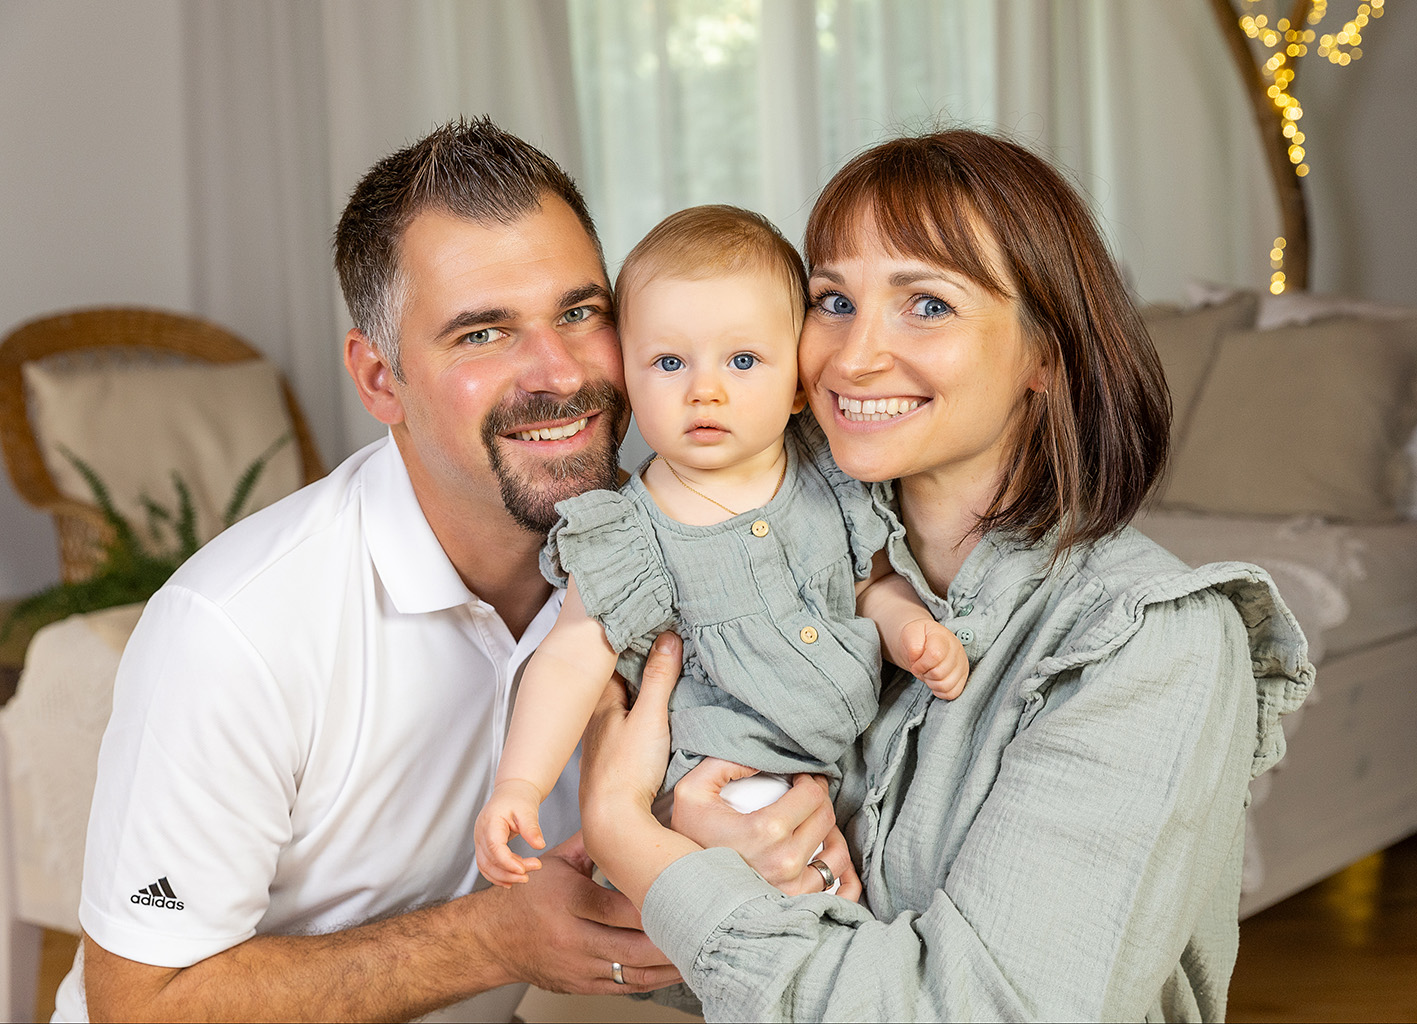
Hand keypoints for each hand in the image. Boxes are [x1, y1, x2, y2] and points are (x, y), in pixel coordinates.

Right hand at [474, 780, 545, 886]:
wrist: (512, 791)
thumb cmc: (519, 798)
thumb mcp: (528, 809)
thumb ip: (531, 828)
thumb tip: (540, 845)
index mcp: (490, 821)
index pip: (494, 847)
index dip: (507, 862)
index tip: (523, 870)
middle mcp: (480, 832)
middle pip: (488, 860)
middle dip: (508, 872)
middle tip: (531, 873)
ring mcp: (479, 840)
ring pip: (485, 866)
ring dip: (503, 876)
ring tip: (525, 878)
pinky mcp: (484, 846)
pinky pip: (486, 865)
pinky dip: (498, 874)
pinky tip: (512, 879)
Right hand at [482, 832, 681, 992]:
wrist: (492, 939)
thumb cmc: (527, 897)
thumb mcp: (557, 861)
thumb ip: (594, 842)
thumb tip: (630, 816)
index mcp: (567, 900)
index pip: (616, 907)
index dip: (652, 905)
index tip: (682, 896)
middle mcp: (571, 937)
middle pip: (630, 945)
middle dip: (669, 939)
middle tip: (703, 926)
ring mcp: (577, 966)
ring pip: (631, 972)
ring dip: (667, 965)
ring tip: (699, 950)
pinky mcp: (581, 985)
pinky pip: (624, 987)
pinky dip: (653, 980)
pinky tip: (675, 971)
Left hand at [581, 631, 701, 905]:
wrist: (612, 824)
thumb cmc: (627, 771)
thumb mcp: (650, 717)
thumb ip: (659, 678)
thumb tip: (668, 638)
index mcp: (600, 703)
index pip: (609, 662)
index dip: (627, 643)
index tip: (646, 626)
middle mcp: (594, 721)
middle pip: (613, 685)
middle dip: (632, 668)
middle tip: (657, 647)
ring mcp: (599, 744)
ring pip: (617, 709)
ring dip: (634, 695)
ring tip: (658, 679)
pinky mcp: (609, 766)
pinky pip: (621, 730)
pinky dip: (634, 718)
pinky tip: (647, 723)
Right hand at [672, 760, 860, 900]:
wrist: (676, 890)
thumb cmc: (685, 840)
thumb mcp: (693, 790)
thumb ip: (724, 763)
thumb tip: (760, 756)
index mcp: (765, 830)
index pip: (812, 795)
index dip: (810, 779)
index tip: (801, 777)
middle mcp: (785, 863)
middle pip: (826, 819)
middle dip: (820, 799)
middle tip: (807, 794)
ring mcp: (793, 890)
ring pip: (837, 855)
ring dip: (831, 833)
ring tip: (813, 824)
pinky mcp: (796, 908)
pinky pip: (839, 892)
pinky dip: (842, 875)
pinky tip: (827, 858)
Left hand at [902, 617, 968, 699]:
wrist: (923, 642)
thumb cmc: (918, 638)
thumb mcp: (910, 633)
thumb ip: (912, 643)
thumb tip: (917, 657)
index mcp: (943, 637)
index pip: (935, 655)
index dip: (921, 664)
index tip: (915, 665)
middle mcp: (956, 649)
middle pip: (940, 673)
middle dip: (925, 674)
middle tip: (922, 668)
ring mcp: (962, 664)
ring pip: (946, 685)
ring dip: (932, 683)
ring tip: (929, 674)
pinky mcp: (963, 677)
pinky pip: (952, 693)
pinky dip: (940, 691)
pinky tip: (935, 681)